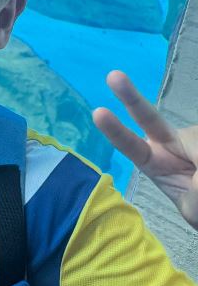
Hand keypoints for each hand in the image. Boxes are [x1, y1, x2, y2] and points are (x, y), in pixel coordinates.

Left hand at [93, 70, 197, 228]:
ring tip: (197, 175)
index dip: (115, 130)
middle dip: (130, 97)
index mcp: (153, 160)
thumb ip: (196, 193)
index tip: (98, 112)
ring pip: (196, 140)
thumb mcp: (193, 209)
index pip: (130, 145)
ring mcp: (191, 135)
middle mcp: (169, 141)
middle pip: (148, 117)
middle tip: (112, 76)